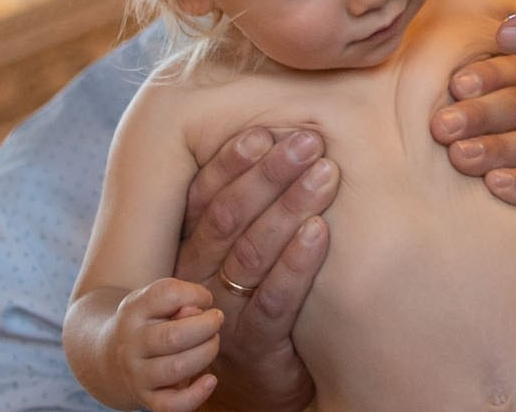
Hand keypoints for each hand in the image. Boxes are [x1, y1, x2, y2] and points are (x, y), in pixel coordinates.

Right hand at [103, 279, 223, 411]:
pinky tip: (210, 380)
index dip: (195, 294)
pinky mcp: (147, 398)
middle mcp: (131, 344)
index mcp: (133, 311)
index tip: (205, 300)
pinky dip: (196, 394)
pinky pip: (172, 405)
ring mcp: (136, 374)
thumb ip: (180, 299)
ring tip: (211, 342)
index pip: (167, 294)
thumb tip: (198, 312)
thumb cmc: (149, 321)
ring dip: (206, 353)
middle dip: (207, 326)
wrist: (113, 356)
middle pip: (174, 336)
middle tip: (216, 320)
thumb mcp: (157, 301)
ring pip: (177, 368)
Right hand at [173, 127, 338, 411]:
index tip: (265, 131)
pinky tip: (320, 231)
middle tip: (308, 141)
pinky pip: (275, 300)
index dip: (232, 162)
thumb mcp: (238, 256)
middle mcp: (199, 280)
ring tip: (325, 173)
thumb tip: (279, 136)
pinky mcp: (255, 346)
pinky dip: (297, 263)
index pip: (203, 198)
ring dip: (290, 208)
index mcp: (190, 250)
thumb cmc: (253, 302)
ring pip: (251, 253)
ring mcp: (223, 314)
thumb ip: (246, 209)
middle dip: (270, 175)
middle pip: (229, 218)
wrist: (258, 385)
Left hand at [431, 54, 515, 303]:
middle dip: (480, 112)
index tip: (452, 84)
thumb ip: (460, 130)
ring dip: (497, 147)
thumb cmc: (515, 192)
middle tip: (440, 127)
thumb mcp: (489, 155)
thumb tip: (401, 110)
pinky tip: (497, 186)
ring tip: (460, 157)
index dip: (487, 74)